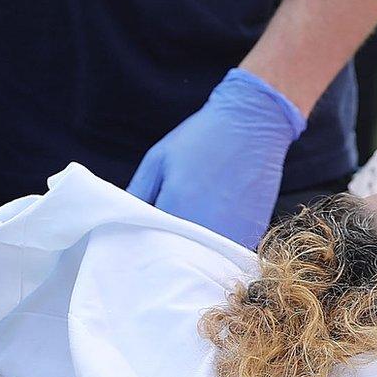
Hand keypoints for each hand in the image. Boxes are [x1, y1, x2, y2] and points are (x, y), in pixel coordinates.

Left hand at [128, 69, 305, 248]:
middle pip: (180, 254)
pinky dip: (220, 242)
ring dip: (197, 249)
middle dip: (170, 248)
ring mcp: (234, 229)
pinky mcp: (253, 229)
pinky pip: (229, 248)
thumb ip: (138, 192)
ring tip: (193, 229)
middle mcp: (207, 222)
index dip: (147, 240)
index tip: (145, 235)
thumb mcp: (158, 158)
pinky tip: (218, 221)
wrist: (253, 121)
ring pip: (206, 255)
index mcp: (178, 204)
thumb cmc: (202, 136)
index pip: (152, 242)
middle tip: (167, 233)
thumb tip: (123, 219)